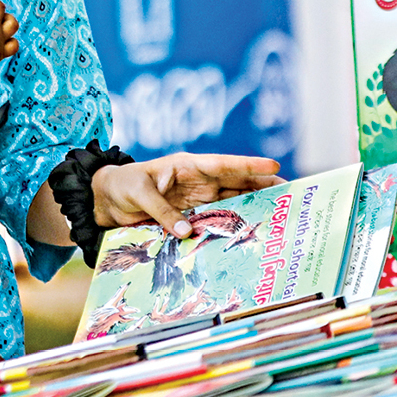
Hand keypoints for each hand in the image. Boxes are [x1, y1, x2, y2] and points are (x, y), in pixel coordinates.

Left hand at [92, 153, 282, 236]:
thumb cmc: (122, 186)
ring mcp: (197, 198)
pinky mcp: (191, 215)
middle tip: (289, 193)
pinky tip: (248, 231)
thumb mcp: (139, 194)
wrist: (107, 200)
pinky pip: (216, 218)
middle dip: (262, 186)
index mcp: (187, 166)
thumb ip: (162, 212)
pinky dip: (232, 224)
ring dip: (253, 205)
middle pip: (236, 182)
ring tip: (278, 211)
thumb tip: (186, 232)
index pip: (223, 164)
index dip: (249, 166)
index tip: (274, 166)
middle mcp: (197, 181)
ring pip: (232, 200)